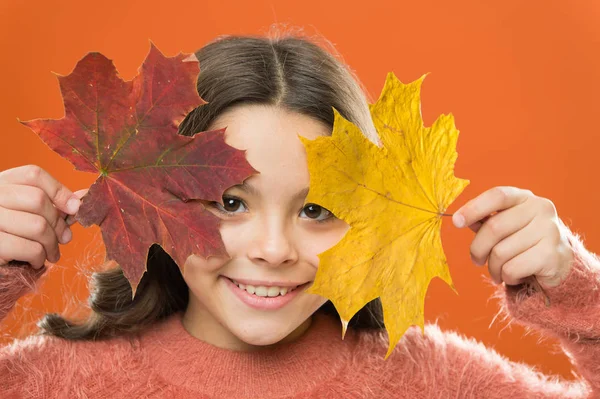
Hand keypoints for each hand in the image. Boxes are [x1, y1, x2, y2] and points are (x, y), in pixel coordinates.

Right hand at [0, 165, 87, 268]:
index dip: (59, 191)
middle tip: (64, 238)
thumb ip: (54, 205)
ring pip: (38, 226)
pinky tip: (35, 261)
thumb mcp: (29, 214)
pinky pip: (30, 249)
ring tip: (51, 253)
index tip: (73, 208)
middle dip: (58, 223)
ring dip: (52, 244)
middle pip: (38, 200)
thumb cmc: (12, 237)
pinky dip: (40, 257)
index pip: (33, 175)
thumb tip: (84, 196)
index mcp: (0, 184)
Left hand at [452, 186, 573, 288]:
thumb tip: (462, 220)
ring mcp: (549, 231)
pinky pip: (512, 269)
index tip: (456, 221)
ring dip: (493, 267)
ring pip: (501, 252)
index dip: (473, 208)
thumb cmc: (523, 242)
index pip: (497, 196)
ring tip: (499, 271)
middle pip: (494, 227)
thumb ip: (485, 220)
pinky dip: (507, 277)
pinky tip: (515, 276)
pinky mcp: (552, 255)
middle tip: (476, 260)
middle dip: (478, 248)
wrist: (559, 264)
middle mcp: (540, 209)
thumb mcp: (506, 226)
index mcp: (525, 198)